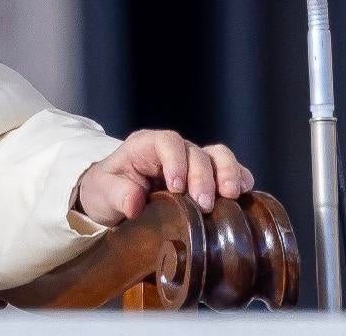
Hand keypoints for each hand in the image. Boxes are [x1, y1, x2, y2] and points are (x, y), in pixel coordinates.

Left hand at [75, 130, 253, 225]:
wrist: (112, 201)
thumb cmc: (106, 191)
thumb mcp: (102, 193)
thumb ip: (118, 195)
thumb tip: (135, 204)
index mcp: (146, 146)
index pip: (167, 142)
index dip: (175, 161)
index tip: (176, 188)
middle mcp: (174, 150)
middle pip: (196, 152)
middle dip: (203, 176)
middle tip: (203, 203)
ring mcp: (193, 163)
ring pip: (218, 156)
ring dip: (227, 173)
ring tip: (231, 195)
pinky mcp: (208, 179)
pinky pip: (230, 172)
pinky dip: (240, 180)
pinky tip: (243, 196)